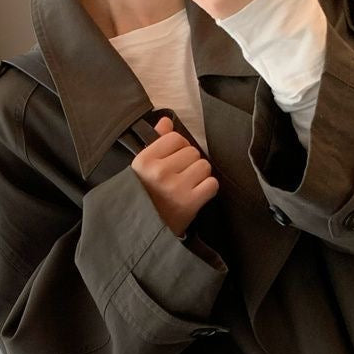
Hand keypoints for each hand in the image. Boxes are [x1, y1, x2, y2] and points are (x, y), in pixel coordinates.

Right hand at [130, 115, 218, 236]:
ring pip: (204, 166)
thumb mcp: (141, 169)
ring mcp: (175, 188)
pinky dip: (208, 189)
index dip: (179, 147)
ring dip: (200, 176)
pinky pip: (212, 184)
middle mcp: (159, 172)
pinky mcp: (190, 203)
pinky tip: (197, 195)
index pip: (175, 138)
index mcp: (144, 161)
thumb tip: (167, 121)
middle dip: (190, 163)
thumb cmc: (144, 197)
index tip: (175, 160)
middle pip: (192, 151)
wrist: (144, 231)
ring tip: (188, 186)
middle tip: (181, 177)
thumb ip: (156, 142)